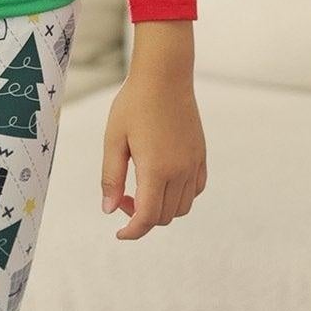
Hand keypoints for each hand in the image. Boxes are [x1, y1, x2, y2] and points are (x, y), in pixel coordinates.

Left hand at [100, 53, 206, 238]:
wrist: (165, 76)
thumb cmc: (133, 104)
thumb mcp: (113, 139)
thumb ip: (111, 177)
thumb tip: (109, 211)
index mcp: (156, 169)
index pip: (147, 217)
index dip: (132, 232)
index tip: (119, 234)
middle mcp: (180, 171)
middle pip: (164, 216)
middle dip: (141, 217)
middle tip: (122, 197)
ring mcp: (194, 164)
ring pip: (182, 207)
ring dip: (161, 209)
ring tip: (139, 188)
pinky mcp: (201, 156)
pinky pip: (196, 190)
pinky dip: (180, 196)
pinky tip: (162, 181)